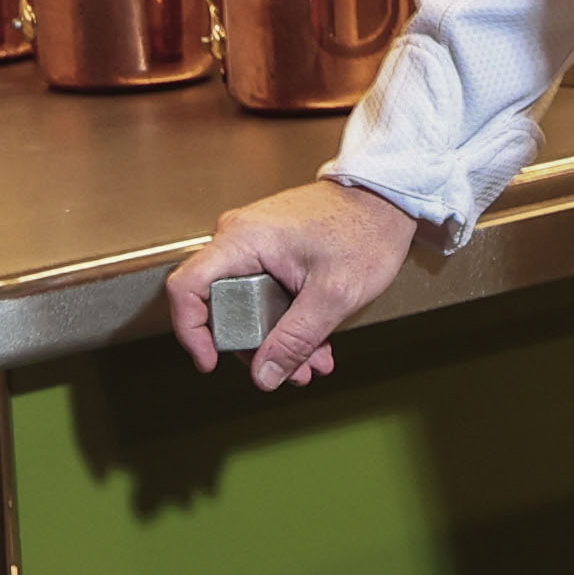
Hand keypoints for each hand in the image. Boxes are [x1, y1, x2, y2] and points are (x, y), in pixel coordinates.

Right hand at [167, 180, 428, 390]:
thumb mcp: (333, 295)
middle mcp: (239, 238)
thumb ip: (296, 339)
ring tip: (311, 362)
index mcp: (242, 240)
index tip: (211, 360)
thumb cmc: (365, 230)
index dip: (190, 331)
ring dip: (276, 339)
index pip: (186, 288)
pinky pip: (263, 294)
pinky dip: (285, 322)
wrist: (387, 199)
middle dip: (253, 346)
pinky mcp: (270, 251)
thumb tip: (264, 375)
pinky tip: (314, 342)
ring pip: (245, 306)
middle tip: (281, 369)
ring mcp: (253, 244)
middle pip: (220, 306)